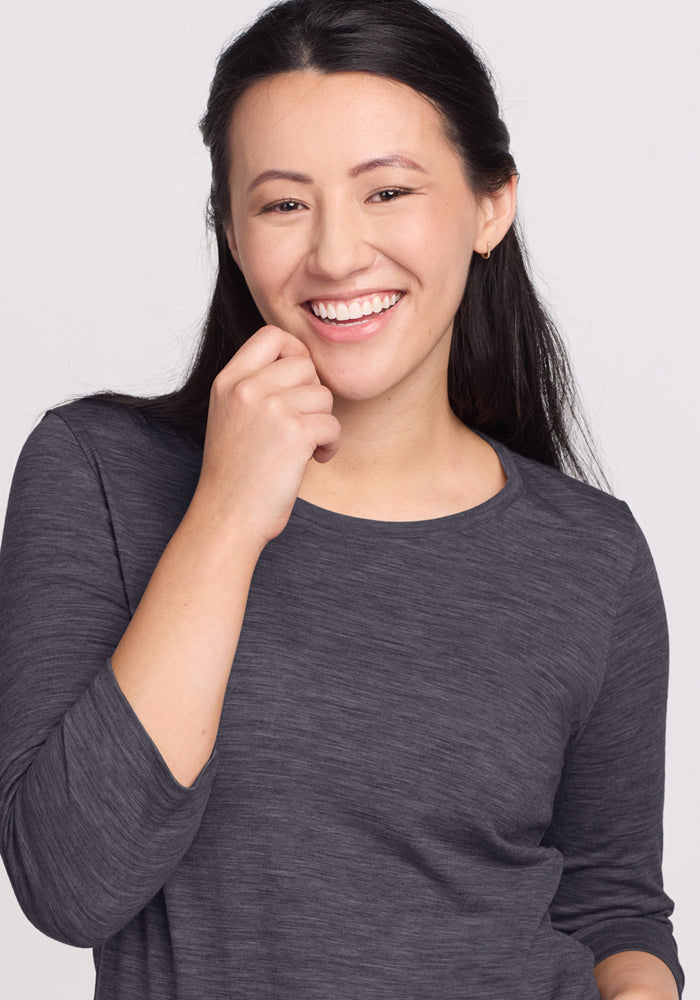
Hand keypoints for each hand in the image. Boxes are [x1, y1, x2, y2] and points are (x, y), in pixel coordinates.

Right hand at [192, 325, 340, 546]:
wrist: (227, 515)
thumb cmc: (235, 473)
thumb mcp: (230, 416)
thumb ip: (256, 385)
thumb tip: (304, 363)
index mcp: (228, 381)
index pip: (272, 336)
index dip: (294, 354)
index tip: (296, 384)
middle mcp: (247, 388)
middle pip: (305, 365)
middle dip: (312, 395)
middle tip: (301, 423)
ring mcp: (270, 409)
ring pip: (323, 395)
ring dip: (323, 422)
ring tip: (305, 446)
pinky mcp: (295, 433)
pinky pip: (333, 424)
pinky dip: (330, 444)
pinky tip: (313, 459)